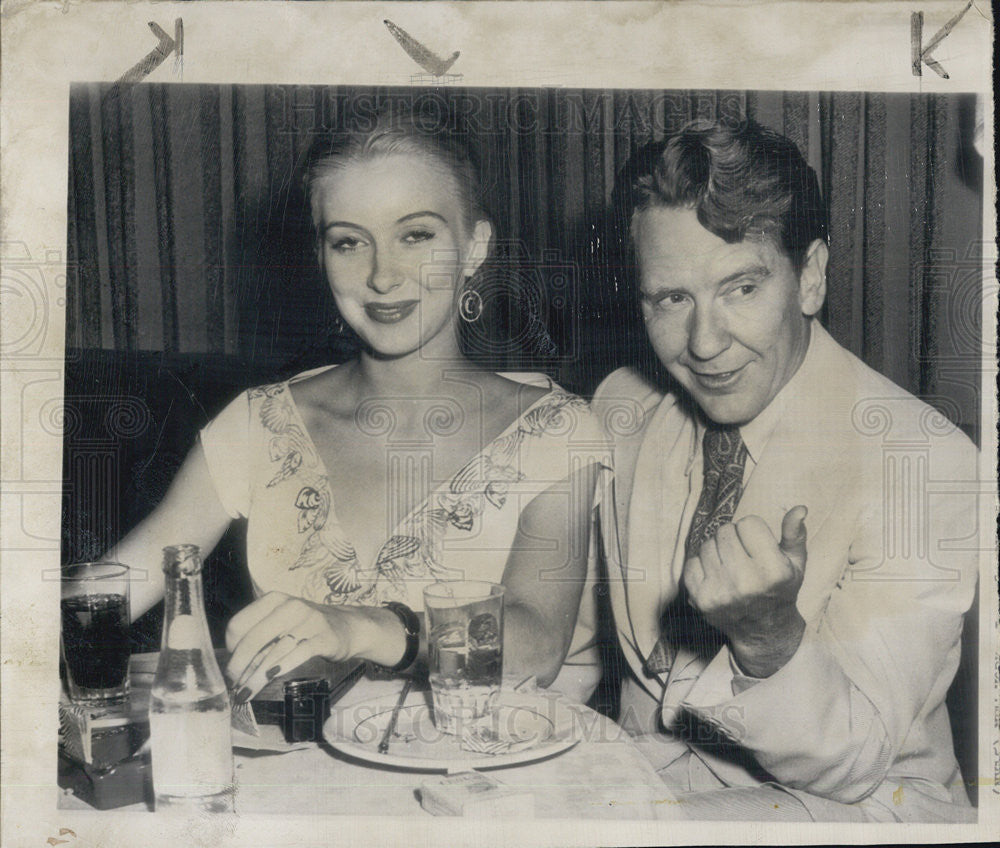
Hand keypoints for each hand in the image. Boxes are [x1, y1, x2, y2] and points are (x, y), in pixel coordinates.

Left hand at [224, 592, 358, 703]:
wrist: (347, 627)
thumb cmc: (305, 626)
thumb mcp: (280, 621)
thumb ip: (259, 634)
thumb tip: (233, 664)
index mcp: (273, 599)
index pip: (238, 624)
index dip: (230, 648)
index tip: (233, 664)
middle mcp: (290, 606)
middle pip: (253, 639)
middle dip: (239, 666)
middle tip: (235, 684)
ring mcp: (309, 620)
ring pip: (273, 652)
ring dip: (256, 676)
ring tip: (245, 692)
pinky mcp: (323, 637)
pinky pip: (297, 655)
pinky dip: (280, 669)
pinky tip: (269, 679)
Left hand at [684, 505, 807, 677]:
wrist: (763, 630)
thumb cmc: (780, 589)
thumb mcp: (795, 563)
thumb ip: (795, 534)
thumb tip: (800, 509)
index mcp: (773, 571)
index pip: (749, 523)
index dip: (754, 531)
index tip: (758, 546)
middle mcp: (746, 582)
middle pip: (725, 531)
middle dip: (734, 537)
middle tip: (743, 555)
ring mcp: (721, 592)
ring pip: (707, 544)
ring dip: (717, 550)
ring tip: (731, 566)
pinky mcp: (701, 599)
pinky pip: (691, 563)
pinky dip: (702, 565)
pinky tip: (716, 576)